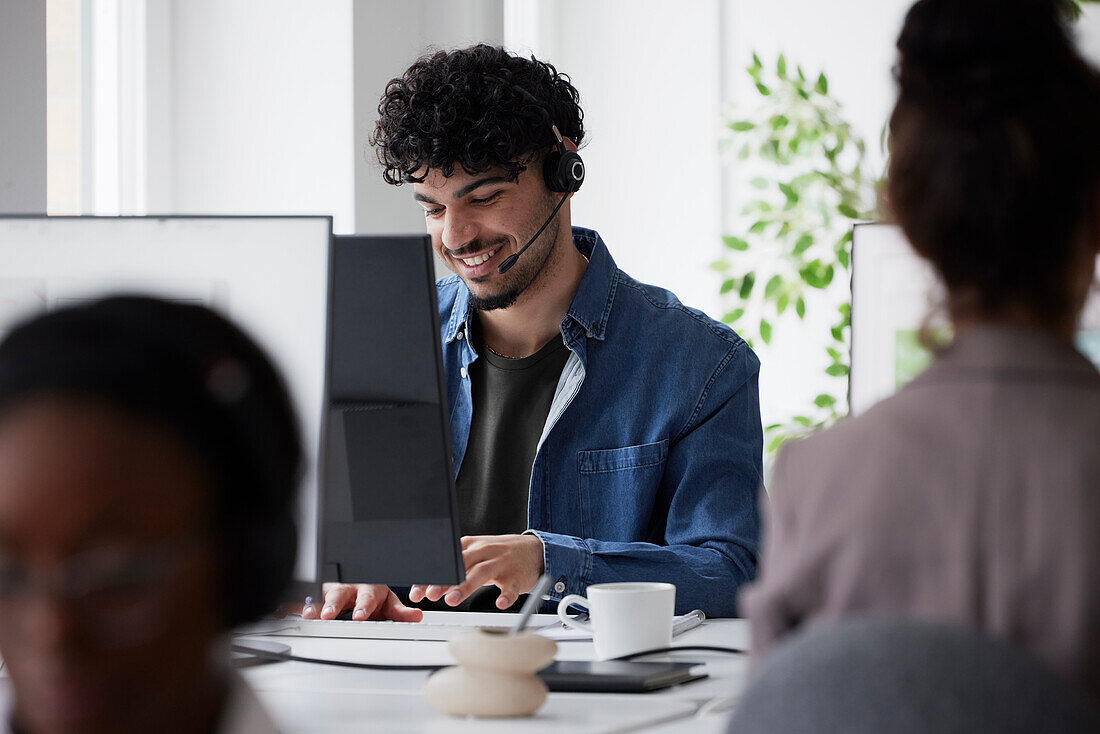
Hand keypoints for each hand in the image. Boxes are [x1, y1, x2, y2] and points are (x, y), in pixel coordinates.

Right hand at [300, 583, 422, 621]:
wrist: (352, 580)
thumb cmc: (369, 594)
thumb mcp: (386, 602)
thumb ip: (399, 612)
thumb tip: (418, 616)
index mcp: (367, 589)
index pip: (367, 597)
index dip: (364, 606)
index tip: (360, 616)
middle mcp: (346, 588)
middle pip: (339, 595)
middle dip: (332, 604)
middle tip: (327, 615)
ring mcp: (328, 592)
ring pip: (318, 596)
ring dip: (312, 605)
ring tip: (307, 615)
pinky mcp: (312, 597)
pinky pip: (300, 600)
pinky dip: (290, 605)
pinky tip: (281, 611)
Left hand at [408, 534, 543, 609]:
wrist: (535, 550)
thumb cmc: (500, 555)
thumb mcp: (477, 555)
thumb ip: (455, 569)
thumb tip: (428, 585)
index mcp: (472, 546)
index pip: (447, 559)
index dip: (432, 575)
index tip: (418, 590)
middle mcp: (485, 552)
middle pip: (462, 564)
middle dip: (445, 580)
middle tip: (431, 594)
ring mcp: (501, 564)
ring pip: (482, 573)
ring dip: (466, 586)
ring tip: (453, 600)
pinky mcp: (516, 577)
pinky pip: (511, 587)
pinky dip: (506, 596)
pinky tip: (500, 604)